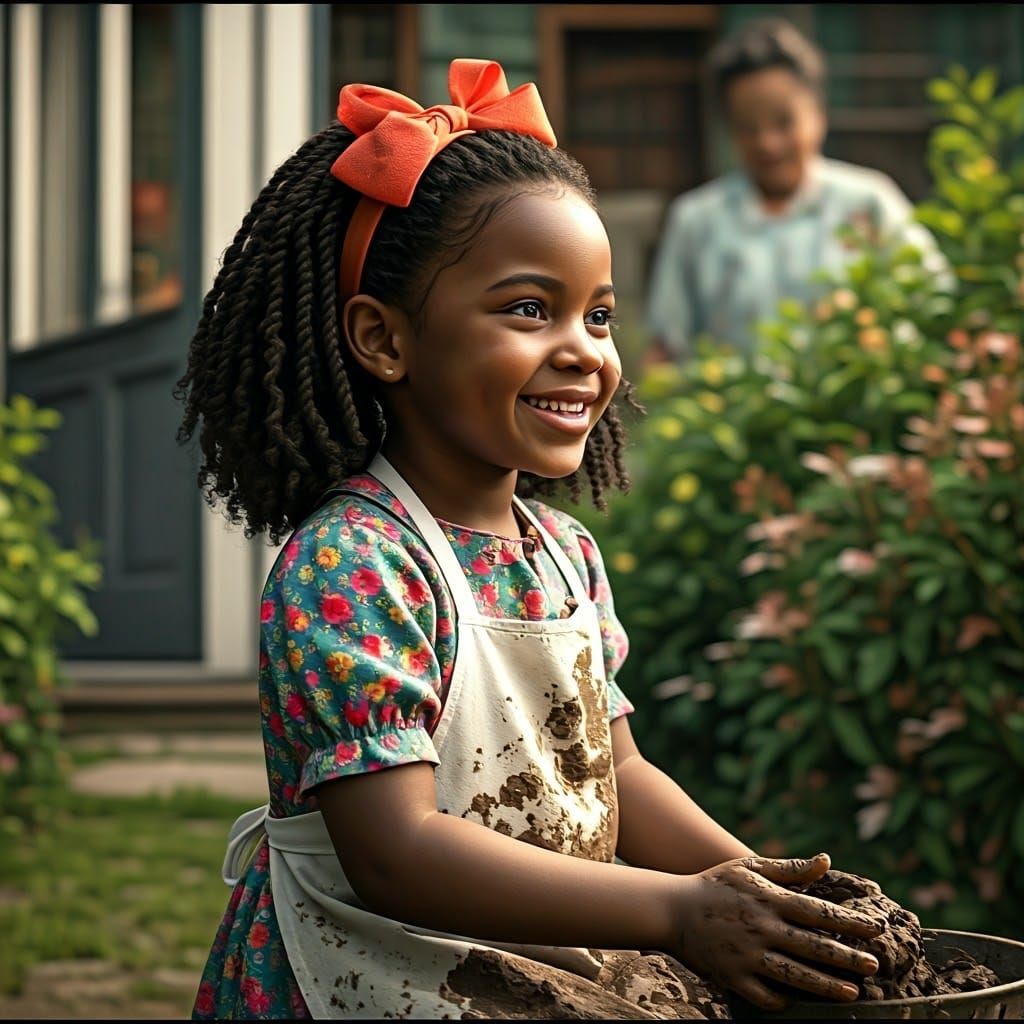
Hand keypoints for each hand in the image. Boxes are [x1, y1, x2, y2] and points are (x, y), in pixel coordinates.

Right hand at [668, 852, 884, 1009]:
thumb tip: (826, 861)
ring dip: (826, 985)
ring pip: (795, 974)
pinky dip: (784, 1000)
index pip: (817, 910)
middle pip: (812, 945)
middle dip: (846, 957)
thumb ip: (790, 869)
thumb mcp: (749, 865)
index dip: (849, 920)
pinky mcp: (732, 977)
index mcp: (768, 898)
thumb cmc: (715, 883)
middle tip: (874, 965)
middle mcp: (761, 927)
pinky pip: (765, 995)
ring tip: (852, 993)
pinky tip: (801, 1001)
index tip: (875, 929)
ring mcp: (747, 954)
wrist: (670, 908)